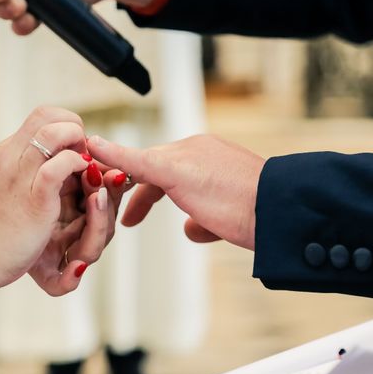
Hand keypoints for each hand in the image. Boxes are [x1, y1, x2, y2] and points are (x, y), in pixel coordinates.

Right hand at [0, 107, 122, 296]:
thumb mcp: (4, 190)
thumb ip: (25, 174)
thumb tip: (52, 165)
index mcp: (4, 153)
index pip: (40, 116)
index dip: (65, 124)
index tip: (75, 147)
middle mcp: (9, 157)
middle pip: (48, 114)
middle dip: (75, 127)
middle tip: (84, 153)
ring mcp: (19, 176)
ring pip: (54, 132)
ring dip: (78, 142)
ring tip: (85, 166)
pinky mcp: (34, 199)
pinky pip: (58, 166)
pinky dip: (77, 164)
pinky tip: (83, 179)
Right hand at [87, 134, 265, 249]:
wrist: (278, 218)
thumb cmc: (228, 194)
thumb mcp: (172, 174)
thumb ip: (132, 160)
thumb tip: (94, 141)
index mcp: (189, 149)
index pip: (144, 159)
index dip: (122, 176)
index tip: (105, 193)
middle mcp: (205, 161)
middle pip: (163, 178)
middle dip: (145, 198)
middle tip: (127, 219)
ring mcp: (222, 183)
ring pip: (185, 196)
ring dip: (173, 209)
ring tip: (169, 225)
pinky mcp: (235, 207)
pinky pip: (208, 214)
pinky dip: (199, 224)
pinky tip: (200, 231)